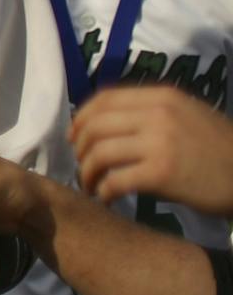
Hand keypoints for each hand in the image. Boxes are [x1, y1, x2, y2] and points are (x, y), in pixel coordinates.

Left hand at [73, 85, 232, 212]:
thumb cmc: (219, 148)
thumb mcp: (188, 114)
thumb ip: (150, 110)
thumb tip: (105, 120)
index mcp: (161, 96)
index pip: (103, 99)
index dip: (81, 119)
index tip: (75, 137)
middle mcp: (157, 114)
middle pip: (95, 127)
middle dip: (80, 149)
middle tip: (82, 166)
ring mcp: (159, 143)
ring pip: (99, 154)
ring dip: (87, 173)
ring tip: (90, 185)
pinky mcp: (161, 173)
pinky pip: (115, 181)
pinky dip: (103, 191)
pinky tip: (106, 198)